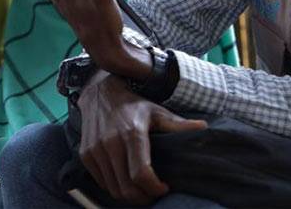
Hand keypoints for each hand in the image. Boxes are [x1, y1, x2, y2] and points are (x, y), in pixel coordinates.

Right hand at [77, 75, 206, 204]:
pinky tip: (126, 180)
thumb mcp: (157, 112)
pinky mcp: (86, 155)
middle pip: (127, 187)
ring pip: (114, 189)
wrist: (100, 92)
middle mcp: (110, 143)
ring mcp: (95, 150)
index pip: (141, 174)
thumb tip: (204, 128)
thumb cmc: (133, 105)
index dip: (154, 188)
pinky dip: (115, 187)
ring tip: (142, 189)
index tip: (164, 187)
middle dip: (144, 196)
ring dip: (129, 195)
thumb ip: (179, 125)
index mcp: (131, 133)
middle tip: (154, 192)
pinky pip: (102, 183)